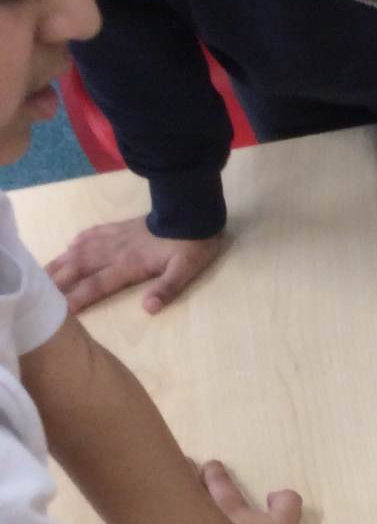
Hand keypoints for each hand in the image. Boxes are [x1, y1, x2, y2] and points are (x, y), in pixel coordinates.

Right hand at [45, 217, 222, 313]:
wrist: (190, 212)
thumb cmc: (191, 245)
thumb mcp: (185, 270)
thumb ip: (167, 289)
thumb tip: (149, 309)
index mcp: (128, 265)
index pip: (96, 285)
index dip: (77, 298)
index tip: (60, 310)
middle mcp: (114, 251)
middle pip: (80, 267)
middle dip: (58, 280)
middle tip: (40, 291)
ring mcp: (115, 237)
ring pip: (81, 249)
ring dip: (62, 261)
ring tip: (45, 271)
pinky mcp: (120, 227)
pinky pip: (93, 232)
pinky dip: (79, 240)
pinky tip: (70, 244)